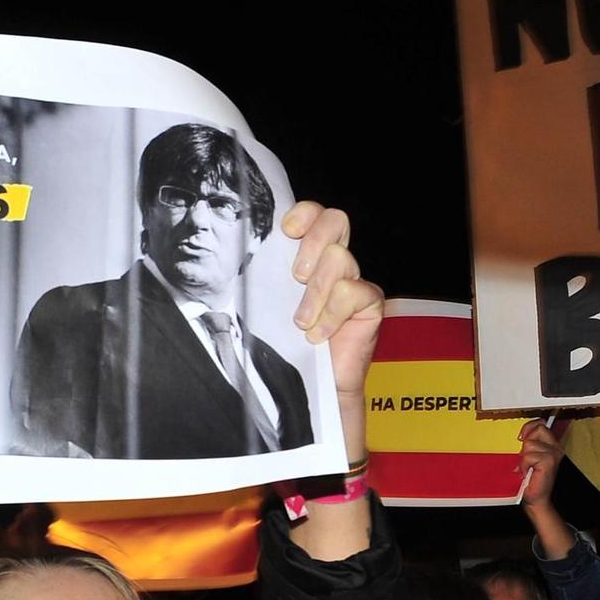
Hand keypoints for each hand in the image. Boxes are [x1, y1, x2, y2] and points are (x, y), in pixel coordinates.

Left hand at [283, 202, 382, 462]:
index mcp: (308, 254)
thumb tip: (230, 254)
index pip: (314, 214)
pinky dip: (332, 316)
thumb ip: (263, 276)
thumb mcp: (269, 304)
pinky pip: (353, 293)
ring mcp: (355, 280)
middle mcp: (334, 261)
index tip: (286, 231)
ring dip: (316, 294)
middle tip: (296, 276)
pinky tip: (319, 337)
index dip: (305, 213)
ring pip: (340, 260)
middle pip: (336, 220)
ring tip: (301, 323)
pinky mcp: (370, 303)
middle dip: (314, 242)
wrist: (313, 386)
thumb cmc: (285, 344)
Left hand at [516, 418, 579, 559]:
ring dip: (523, 458)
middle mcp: (556, 447)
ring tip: (526, 468)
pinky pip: (529, 456)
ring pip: (529, 444)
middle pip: (538, 429)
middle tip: (526, 458)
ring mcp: (554, 454)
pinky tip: (528, 473)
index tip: (521, 438)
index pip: (540, 424)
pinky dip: (524, 465)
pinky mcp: (549, 462)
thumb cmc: (529, 479)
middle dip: (527, 443)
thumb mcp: (527, 456)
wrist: (535, 499)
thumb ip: (528, 443)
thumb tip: (521, 434)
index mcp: (551, 444)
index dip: (529, 428)